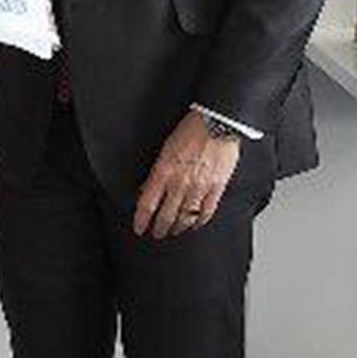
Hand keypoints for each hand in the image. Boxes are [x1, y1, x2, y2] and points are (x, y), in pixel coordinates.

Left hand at [133, 111, 240, 238]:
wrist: (217, 123)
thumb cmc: (190, 131)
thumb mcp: (164, 149)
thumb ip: (156, 172)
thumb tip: (146, 188)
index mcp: (163, 172)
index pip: (147, 204)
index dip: (141, 220)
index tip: (139, 228)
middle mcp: (180, 183)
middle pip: (166, 215)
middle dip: (159, 228)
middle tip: (157, 234)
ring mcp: (199, 187)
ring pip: (186, 217)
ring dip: (178, 227)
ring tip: (174, 231)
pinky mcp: (217, 188)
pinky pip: (207, 211)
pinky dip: (200, 222)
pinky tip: (196, 224)